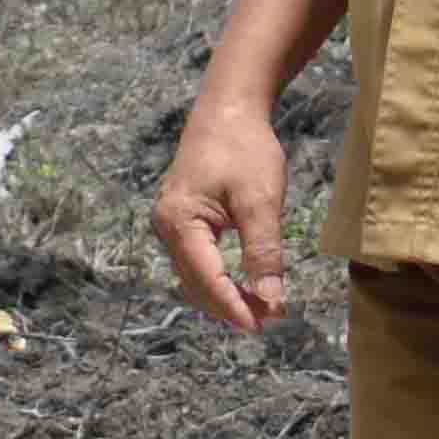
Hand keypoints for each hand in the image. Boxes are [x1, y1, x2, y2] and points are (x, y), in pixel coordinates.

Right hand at [151, 95, 294, 330]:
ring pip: (195, 276)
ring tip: (263, 307)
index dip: (234, 306)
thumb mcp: (260, 201)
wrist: (228, 111)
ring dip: (225, 295)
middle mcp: (167, 227)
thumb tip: (271, 298)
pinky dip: (220, 278)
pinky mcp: (182, 221)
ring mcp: (171, 224)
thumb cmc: (244, 149)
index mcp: (179, 222)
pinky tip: (245, 284)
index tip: (262, 327)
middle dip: (230, 305)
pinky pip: (197, 261)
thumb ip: (264, 252)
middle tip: (270, 320)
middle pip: (195, 283)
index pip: (206, 278)